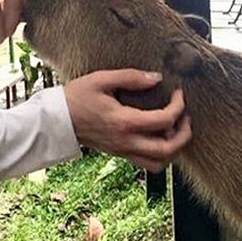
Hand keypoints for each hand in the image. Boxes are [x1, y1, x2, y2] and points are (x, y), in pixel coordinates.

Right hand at [64, 69, 191, 171]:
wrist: (56, 120)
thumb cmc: (76, 97)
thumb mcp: (101, 79)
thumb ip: (131, 77)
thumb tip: (157, 78)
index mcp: (124, 122)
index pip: (165, 120)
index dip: (178, 106)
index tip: (178, 93)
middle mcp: (127, 142)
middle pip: (168, 150)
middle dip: (184, 134)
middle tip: (185, 117)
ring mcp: (123, 151)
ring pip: (159, 163)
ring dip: (174, 148)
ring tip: (174, 129)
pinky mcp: (120, 154)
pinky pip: (147, 163)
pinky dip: (160, 153)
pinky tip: (158, 135)